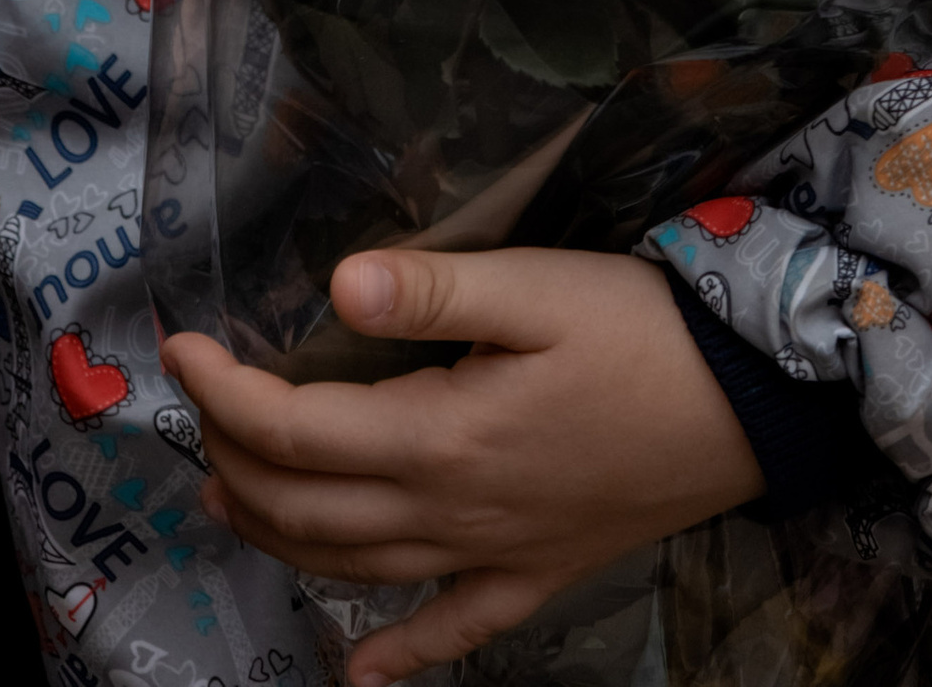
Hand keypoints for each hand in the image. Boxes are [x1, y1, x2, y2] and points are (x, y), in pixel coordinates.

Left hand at [161, 243, 763, 683]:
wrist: (750, 404)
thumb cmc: (643, 332)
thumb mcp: (540, 287)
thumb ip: (436, 288)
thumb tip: (339, 284)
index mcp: (441, 436)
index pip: (295, 428)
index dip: (224, 391)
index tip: (181, 347)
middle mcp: (451, 512)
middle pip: (308, 507)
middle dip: (237, 460)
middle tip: (203, 410)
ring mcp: (492, 555)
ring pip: (356, 568)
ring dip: (281, 540)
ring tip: (232, 501)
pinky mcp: (537, 574)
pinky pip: (451, 633)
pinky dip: (396, 659)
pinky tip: (358, 677)